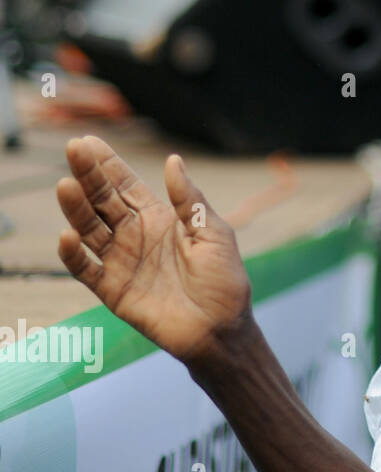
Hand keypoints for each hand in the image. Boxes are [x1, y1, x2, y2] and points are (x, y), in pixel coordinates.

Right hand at [55, 136, 252, 364]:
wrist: (222, 328)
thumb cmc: (223, 280)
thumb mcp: (213, 233)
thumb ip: (189, 200)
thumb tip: (174, 161)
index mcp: (160, 219)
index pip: (127, 186)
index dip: (108, 165)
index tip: (88, 142)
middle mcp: (135, 236)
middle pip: (104, 201)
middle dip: (89, 176)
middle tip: (73, 150)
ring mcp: (121, 262)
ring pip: (90, 230)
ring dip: (76, 209)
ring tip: (66, 186)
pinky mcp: (113, 290)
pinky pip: (87, 270)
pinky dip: (74, 254)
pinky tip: (67, 236)